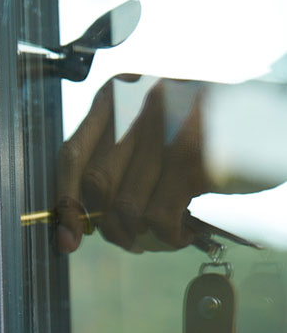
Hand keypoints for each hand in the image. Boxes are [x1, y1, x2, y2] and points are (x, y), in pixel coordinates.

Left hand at [56, 75, 208, 252]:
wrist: (268, 118)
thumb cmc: (202, 126)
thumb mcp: (150, 124)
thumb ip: (115, 154)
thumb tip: (81, 212)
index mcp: (118, 96)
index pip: (73, 154)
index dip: (65, 200)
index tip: (65, 235)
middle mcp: (137, 108)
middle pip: (96, 184)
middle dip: (105, 223)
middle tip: (124, 236)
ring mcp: (167, 133)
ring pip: (126, 205)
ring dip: (137, 233)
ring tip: (155, 235)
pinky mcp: (195, 161)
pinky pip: (159, 216)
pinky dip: (166, 235)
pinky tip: (180, 231)